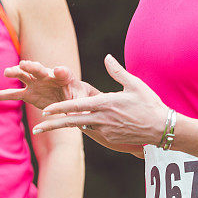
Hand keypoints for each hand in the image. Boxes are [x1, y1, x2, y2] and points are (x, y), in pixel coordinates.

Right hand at [0, 60, 98, 109]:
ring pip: (23, 76)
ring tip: (7, 73)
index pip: (63, 72)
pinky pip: (12, 94)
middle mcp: (48, 76)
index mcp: (64, 77)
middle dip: (32, 67)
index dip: (61, 72)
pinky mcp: (28, 93)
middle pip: (39, 69)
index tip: (60, 71)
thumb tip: (83, 114)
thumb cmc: (79, 97)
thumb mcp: (82, 101)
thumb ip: (80, 104)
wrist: (71, 96)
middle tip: (25, 65)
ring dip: (15, 73)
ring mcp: (35, 83)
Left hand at [32, 55, 168, 149]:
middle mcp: (102, 119)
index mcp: (105, 104)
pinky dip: (89, 128)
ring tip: (53, 125)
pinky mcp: (111, 139)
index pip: (76, 107)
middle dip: (52, 126)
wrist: (162, 128)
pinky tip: (86, 125)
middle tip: (36, 128)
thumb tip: (107, 57)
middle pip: (72, 123)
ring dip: (70, 125)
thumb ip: (117, 71)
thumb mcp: (134, 84)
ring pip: (83, 127)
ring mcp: (106, 132)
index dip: (59, 109)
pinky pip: (96, 132)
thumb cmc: (149, 104)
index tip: (45, 111)